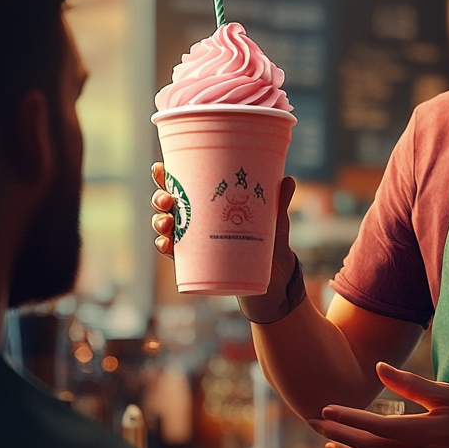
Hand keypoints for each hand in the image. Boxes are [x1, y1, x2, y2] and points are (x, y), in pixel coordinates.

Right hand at [150, 164, 297, 301]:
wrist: (273, 279)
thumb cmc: (270, 244)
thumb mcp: (274, 222)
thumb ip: (278, 202)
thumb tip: (289, 179)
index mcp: (210, 203)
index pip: (183, 185)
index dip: (165, 176)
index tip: (159, 168)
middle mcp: (198, 219)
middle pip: (169, 204)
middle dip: (161, 198)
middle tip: (168, 200)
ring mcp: (194, 240)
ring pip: (167, 226)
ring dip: (160, 222)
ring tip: (167, 223)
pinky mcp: (197, 261)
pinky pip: (174, 253)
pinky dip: (165, 247)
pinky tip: (165, 243)